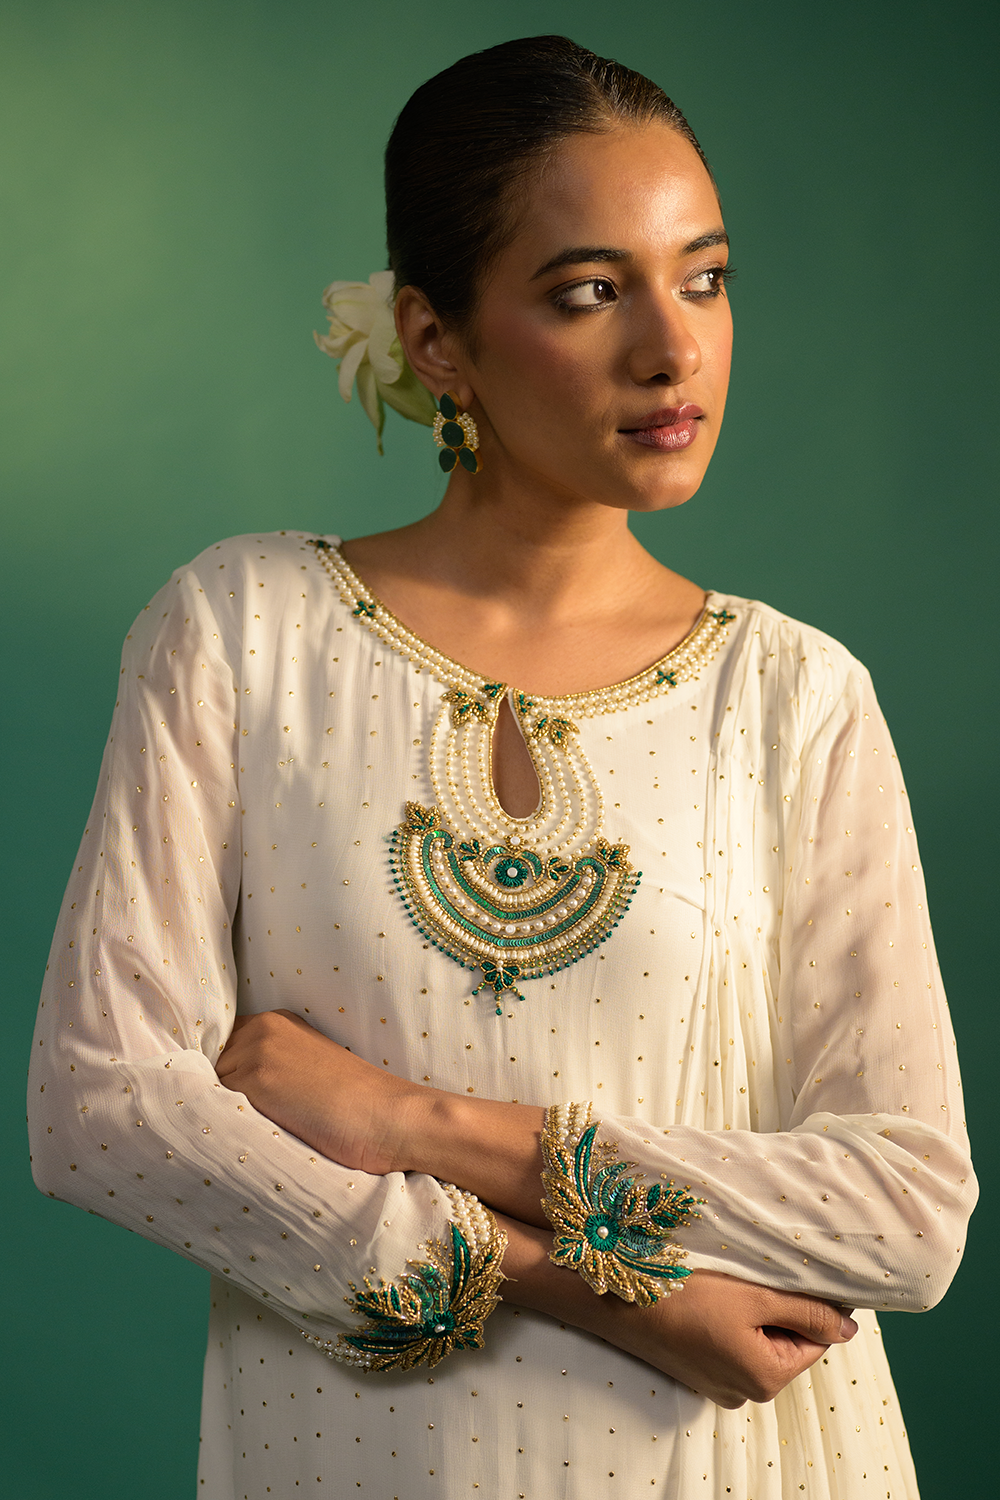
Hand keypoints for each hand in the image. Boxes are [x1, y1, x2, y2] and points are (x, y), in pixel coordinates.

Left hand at [215, 1009, 419, 1172]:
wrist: (389, 1118)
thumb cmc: (355, 1105)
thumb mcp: (307, 1069)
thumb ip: (269, 1066)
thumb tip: (220, 1089)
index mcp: (277, 1021)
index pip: (222, 1046)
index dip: (226, 1076)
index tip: (238, 1100)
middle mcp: (262, 1027)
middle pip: (211, 1066)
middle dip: (223, 1092)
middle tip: (254, 1120)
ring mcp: (258, 1051)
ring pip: (211, 1087)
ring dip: (225, 1109)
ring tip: (262, 1129)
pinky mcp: (257, 1080)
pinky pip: (217, 1105)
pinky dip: (229, 1123)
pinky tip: (259, 1135)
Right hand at [498, 1217, 856, 1408]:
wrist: (615, 1293)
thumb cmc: (685, 1293)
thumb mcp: (755, 1296)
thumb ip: (808, 1310)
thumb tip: (851, 1328)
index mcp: (766, 1377)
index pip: (816, 1337)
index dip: (814, 1299)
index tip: (800, 1266)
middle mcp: (744, 1390)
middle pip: (785, 1338)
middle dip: (779, 1302)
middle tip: (762, 1265)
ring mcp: (716, 1382)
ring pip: (756, 1337)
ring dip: (752, 1306)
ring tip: (735, 1273)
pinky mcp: (694, 1368)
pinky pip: (728, 1341)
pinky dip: (728, 1316)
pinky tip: (713, 1288)